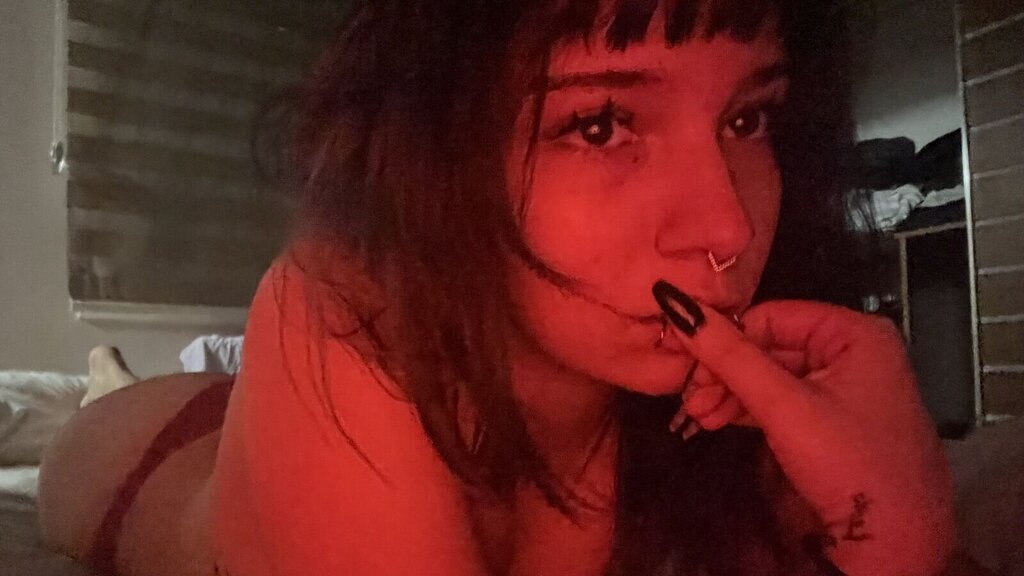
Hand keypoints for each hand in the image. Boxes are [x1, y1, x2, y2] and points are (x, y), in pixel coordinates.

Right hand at [666, 298, 956, 575]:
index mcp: (855, 333)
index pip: (772, 316)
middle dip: (725, 375)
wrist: (896, 541)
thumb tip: (677, 304)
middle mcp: (856, 351)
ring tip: (699, 418)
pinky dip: (751, 410)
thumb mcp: (783, 405)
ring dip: (731, 394)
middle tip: (689, 401)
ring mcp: (848, 386)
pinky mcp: (837, 419)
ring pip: (773, 376)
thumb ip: (730, 356)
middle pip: (770, 347)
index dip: (727, 340)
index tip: (690, 368)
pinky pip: (786, 400)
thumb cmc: (850, 463)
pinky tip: (719, 421)